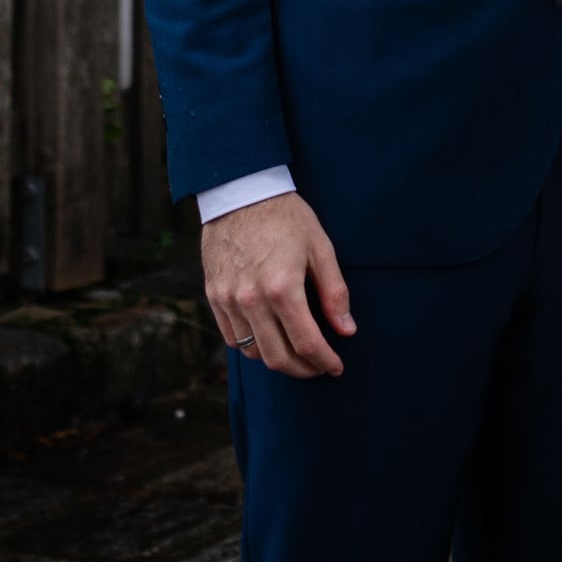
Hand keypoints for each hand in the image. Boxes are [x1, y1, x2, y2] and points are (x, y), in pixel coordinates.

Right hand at [203, 194, 354, 378]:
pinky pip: (232, 337)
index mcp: (282, 288)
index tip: (336, 367)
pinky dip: (252, 346)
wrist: (240, 192)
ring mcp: (228, 300)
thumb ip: (334, 292)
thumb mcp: (320, 247)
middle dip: (303, 370)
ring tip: (295, 353)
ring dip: (277, 360)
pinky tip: (269, 338)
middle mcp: (251, 300)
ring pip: (253, 351)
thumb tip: (347, 330)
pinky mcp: (214, 295)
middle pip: (278, 357)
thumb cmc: (286, 216)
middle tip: (318, 367)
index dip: (325, 361)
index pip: (307, 343)